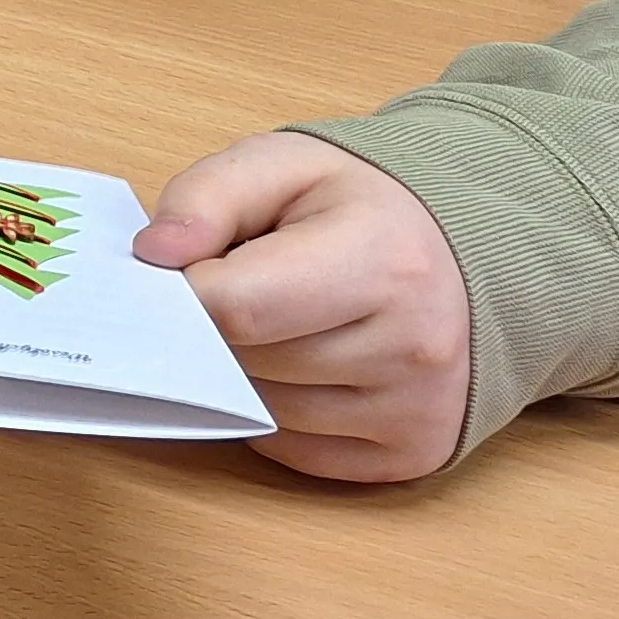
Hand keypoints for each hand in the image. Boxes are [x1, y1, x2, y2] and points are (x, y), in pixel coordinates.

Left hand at [137, 132, 470, 482]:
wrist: (466, 255)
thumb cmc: (361, 207)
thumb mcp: (285, 165)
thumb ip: (207, 196)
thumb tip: (152, 256)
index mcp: (384, 260)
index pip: (237, 307)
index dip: (185, 292)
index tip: (177, 271)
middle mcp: (414, 346)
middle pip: (249, 363)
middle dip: (216, 329)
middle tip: (233, 288)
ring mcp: (419, 409)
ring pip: (265, 413)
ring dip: (244, 372)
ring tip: (278, 319)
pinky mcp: (414, 454)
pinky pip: (296, 452)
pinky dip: (276, 414)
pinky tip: (299, 365)